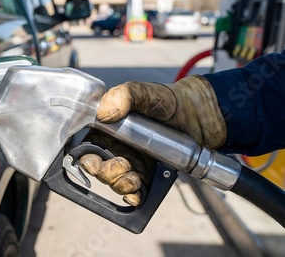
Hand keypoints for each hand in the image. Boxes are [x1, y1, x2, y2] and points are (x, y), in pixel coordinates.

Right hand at [80, 75, 226, 205]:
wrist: (200, 114)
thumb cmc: (168, 100)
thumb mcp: (143, 91)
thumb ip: (123, 96)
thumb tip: (103, 114)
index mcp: (108, 130)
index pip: (87, 149)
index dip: (87, 160)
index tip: (95, 162)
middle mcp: (117, 148)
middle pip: (100, 170)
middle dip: (107, 174)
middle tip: (123, 166)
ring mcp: (133, 163)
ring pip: (116, 183)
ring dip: (121, 185)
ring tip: (135, 178)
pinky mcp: (149, 175)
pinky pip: (135, 193)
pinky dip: (133, 197)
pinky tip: (138, 194)